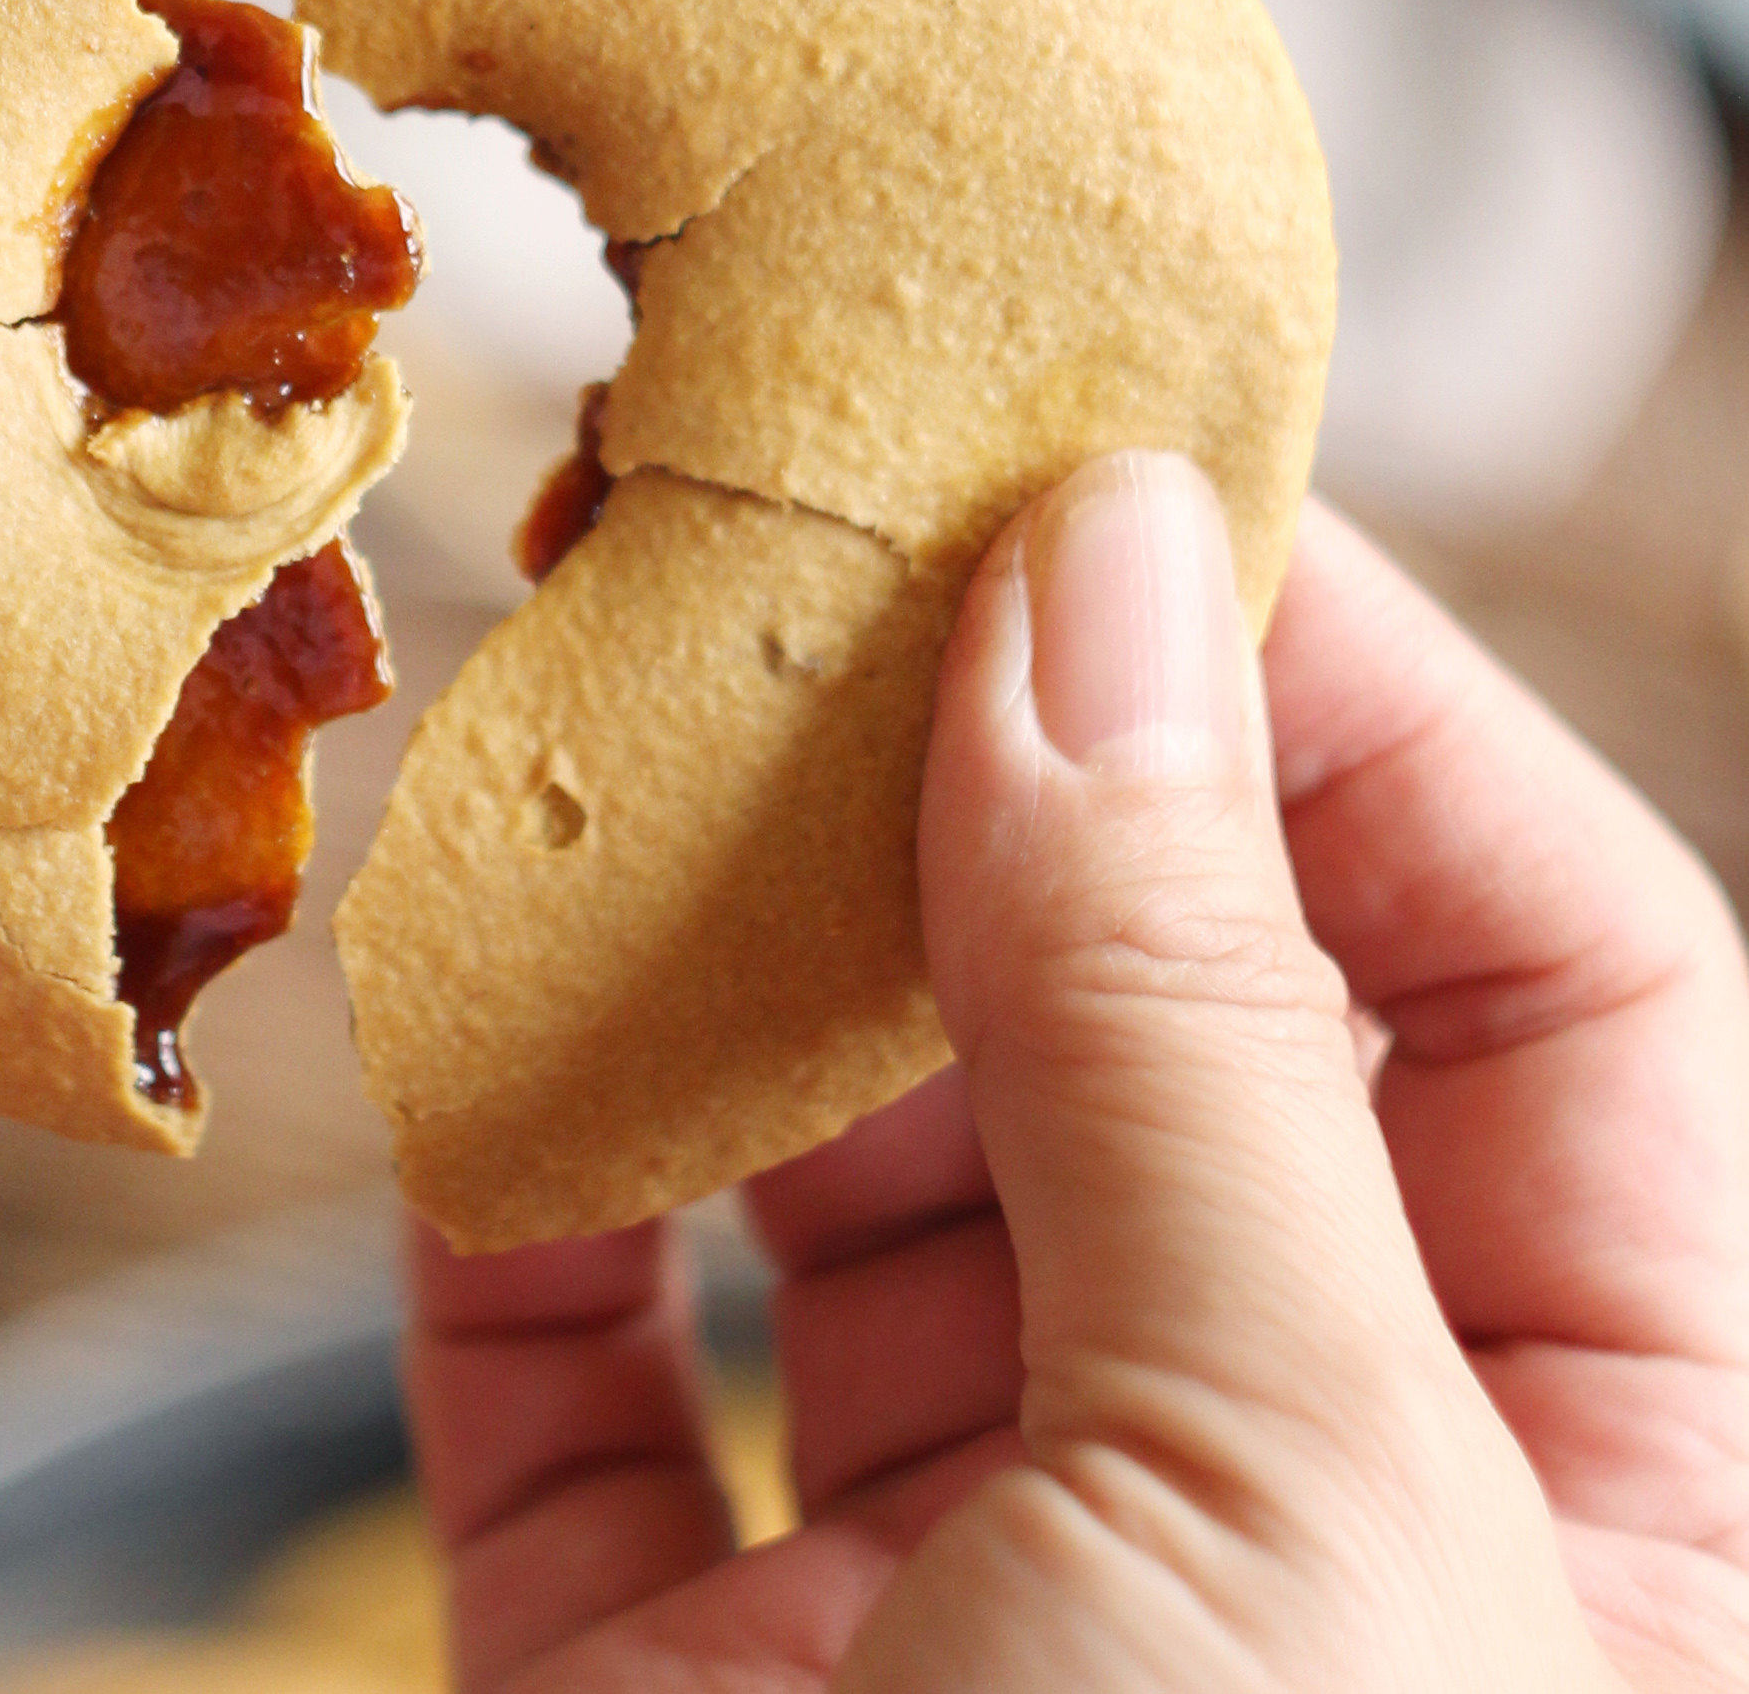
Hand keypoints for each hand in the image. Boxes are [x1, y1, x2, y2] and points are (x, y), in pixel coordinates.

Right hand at [406, 455, 1748, 1689]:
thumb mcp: (1283, 1496)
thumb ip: (1181, 1026)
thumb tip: (1099, 579)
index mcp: (1600, 1505)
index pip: (1555, 984)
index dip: (1358, 710)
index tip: (1115, 501)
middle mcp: (1279, 1535)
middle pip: (1153, 1043)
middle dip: (972, 788)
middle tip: (808, 557)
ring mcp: (957, 1614)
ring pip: (851, 1191)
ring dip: (716, 958)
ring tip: (611, 722)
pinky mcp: (659, 1691)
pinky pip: (579, 1378)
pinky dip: (514, 1187)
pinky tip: (476, 1012)